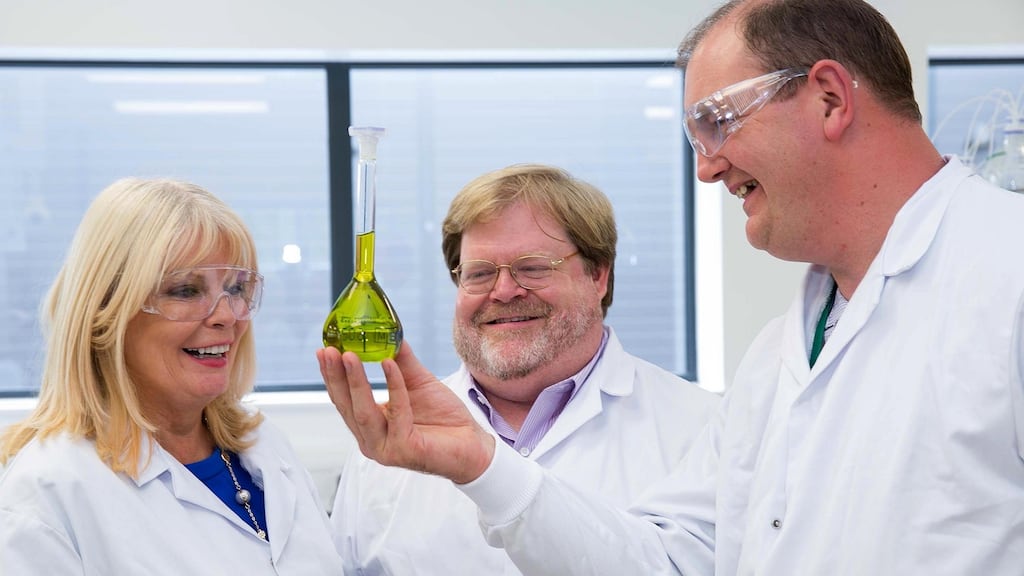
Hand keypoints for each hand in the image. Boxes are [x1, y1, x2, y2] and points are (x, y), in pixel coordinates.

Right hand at [317, 341, 495, 483]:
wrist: (474, 444)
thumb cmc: (444, 417)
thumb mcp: (417, 382)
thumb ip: (401, 362)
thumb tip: (388, 334)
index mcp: (370, 426)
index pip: (344, 400)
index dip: (332, 375)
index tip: (324, 350)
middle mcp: (371, 441)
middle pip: (346, 406)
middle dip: (336, 376)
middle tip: (329, 351)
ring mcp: (386, 449)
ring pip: (363, 412)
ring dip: (356, 381)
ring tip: (349, 355)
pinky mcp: (404, 451)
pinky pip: (396, 413)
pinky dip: (393, 386)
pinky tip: (389, 364)